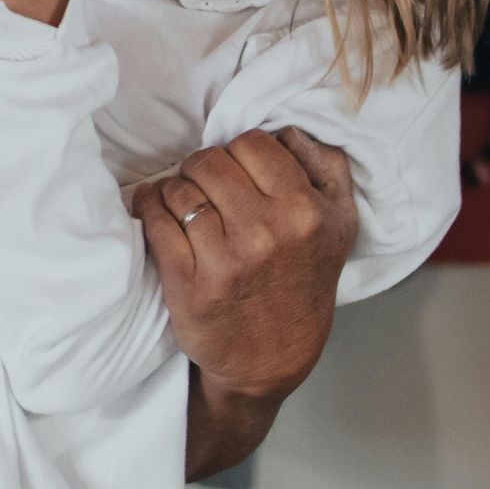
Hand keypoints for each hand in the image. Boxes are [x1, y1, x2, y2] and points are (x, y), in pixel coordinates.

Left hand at [134, 129, 357, 403]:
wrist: (272, 360)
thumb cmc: (303, 284)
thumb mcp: (340, 225)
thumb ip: (326, 167)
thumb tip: (287, 128)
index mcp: (305, 212)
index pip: (251, 143)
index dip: (237, 153)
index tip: (235, 171)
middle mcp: (267, 234)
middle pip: (210, 161)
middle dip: (202, 168)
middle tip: (206, 186)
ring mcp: (225, 261)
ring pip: (179, 188)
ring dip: (175, 190)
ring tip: (184, 204)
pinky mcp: (188, 285)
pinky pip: (155, 221)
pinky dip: (148, 207)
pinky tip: (154, 209)